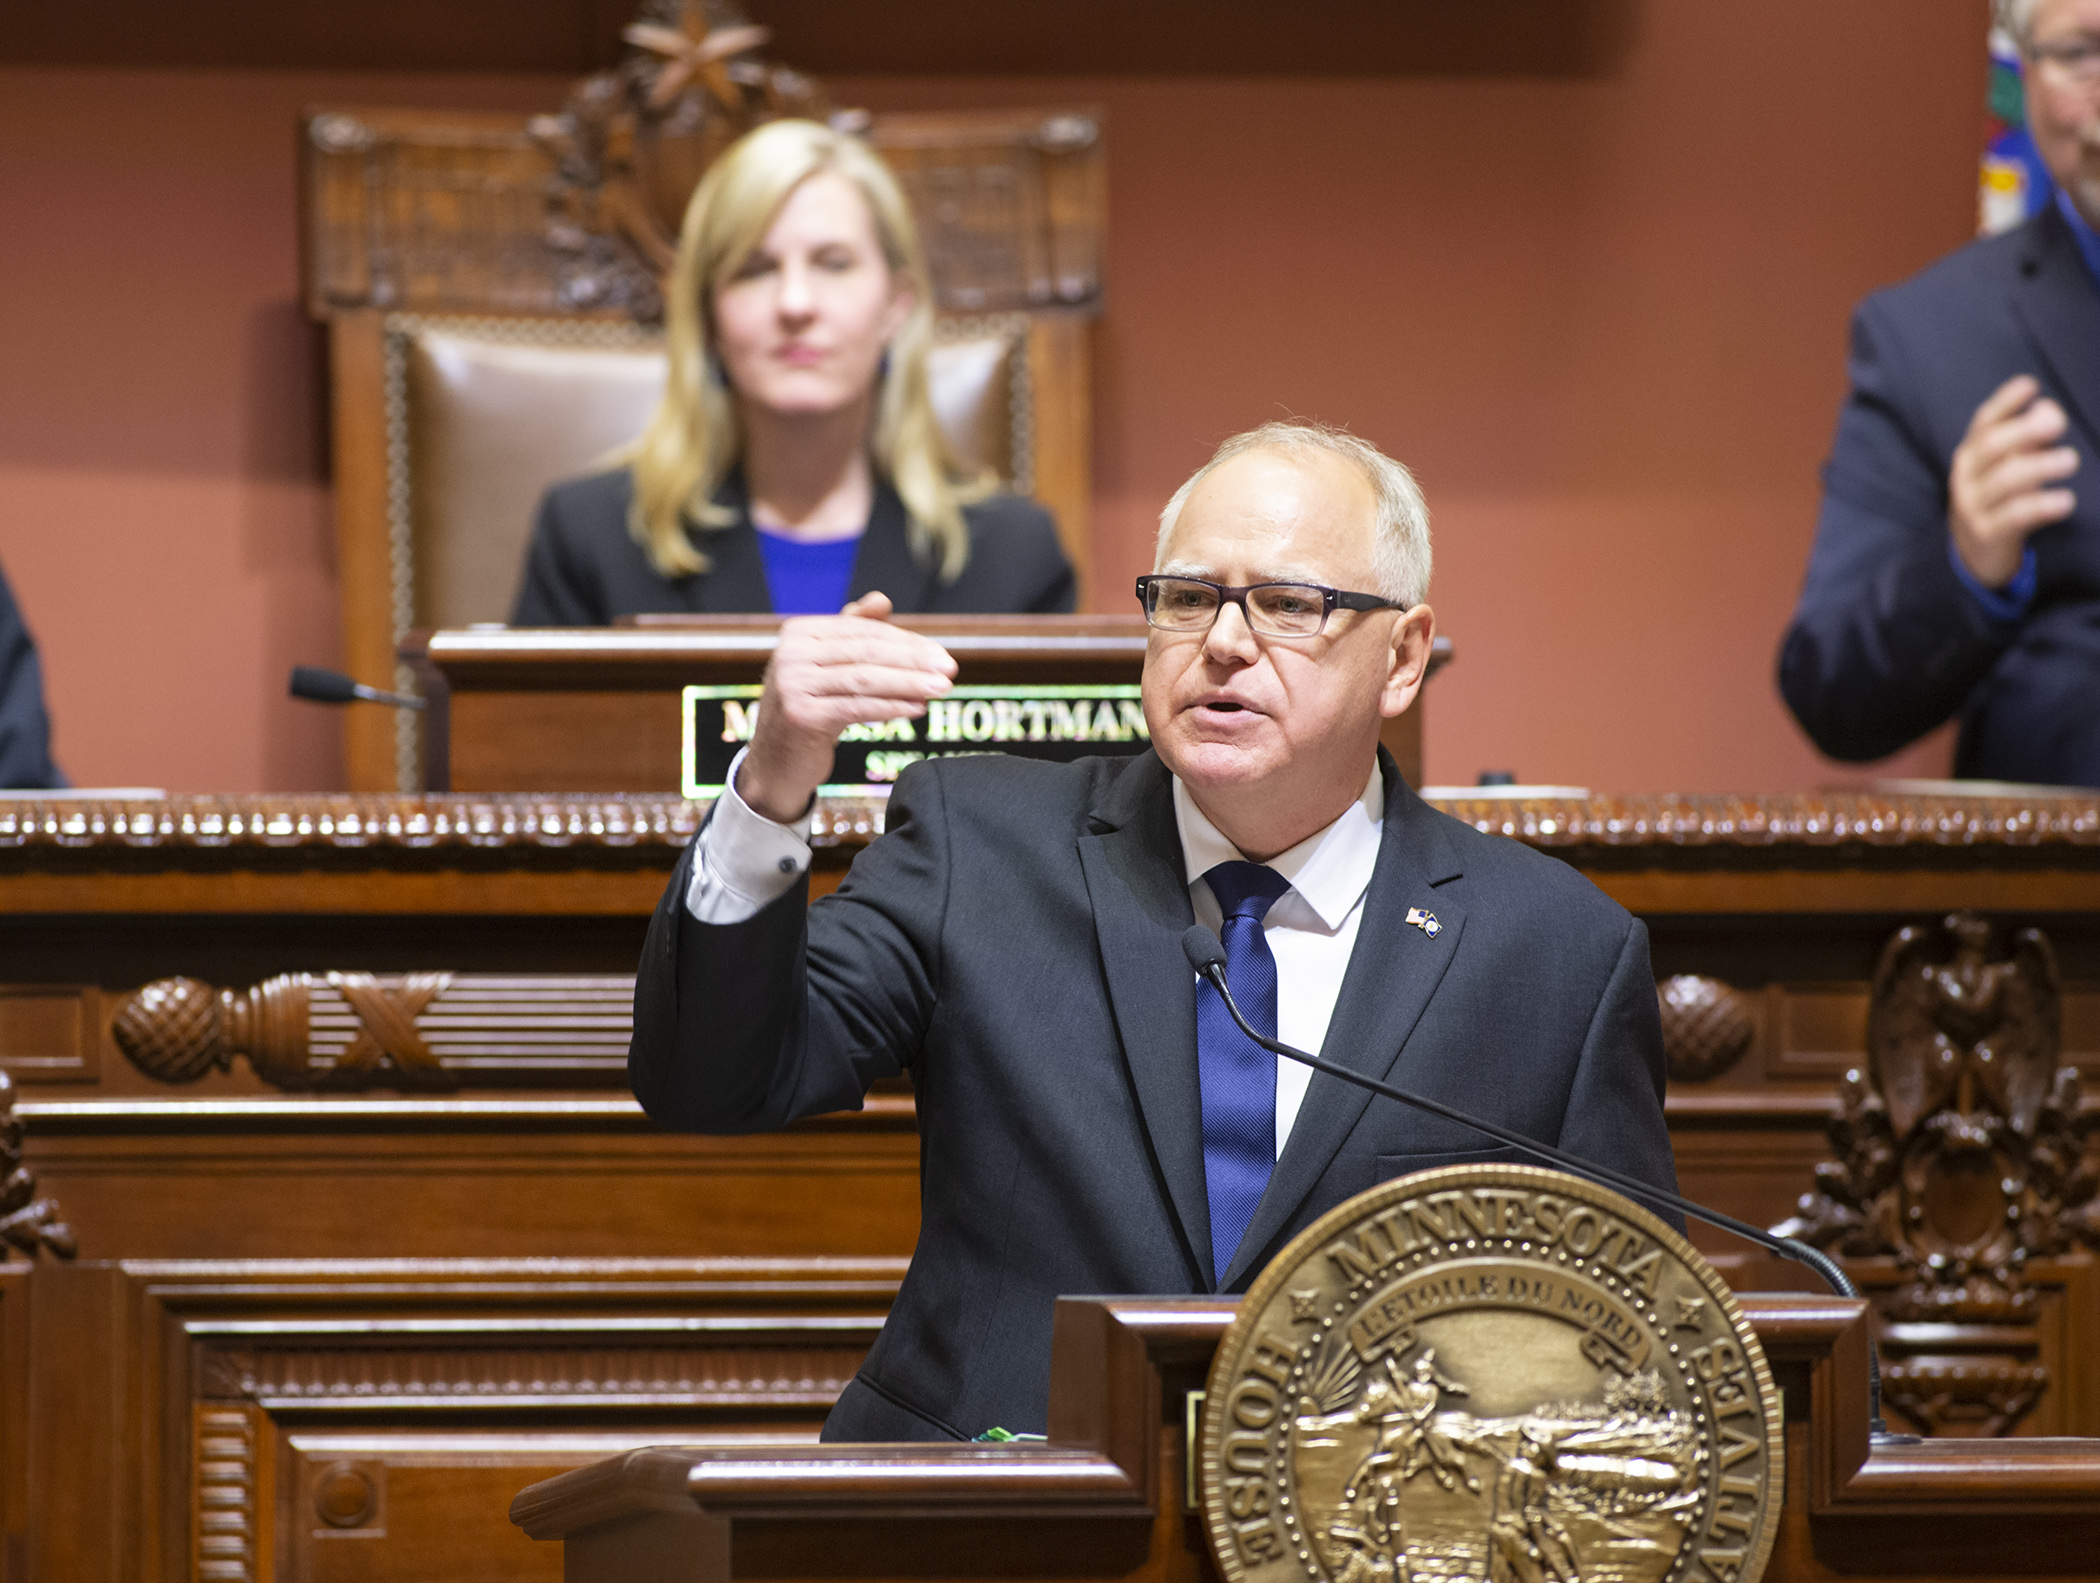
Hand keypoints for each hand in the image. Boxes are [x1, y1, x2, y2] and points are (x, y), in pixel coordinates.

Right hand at [735, 592, 956, 823]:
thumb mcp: (830, 666)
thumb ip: (853, 632)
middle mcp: (791, 653)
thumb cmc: (810, 707)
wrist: (776, 760)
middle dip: (914, 660)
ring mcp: (793, 684)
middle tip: (950, 669)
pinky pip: (857, 707)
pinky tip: (917, 708)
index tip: (940, 654)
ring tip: (940, 688)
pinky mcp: (801, 715)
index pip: (864, 631)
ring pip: (865, 679)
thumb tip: (882, 599)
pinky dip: (891, 707)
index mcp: (799, 632)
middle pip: (867, 652)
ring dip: (909, 683)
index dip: (906, 641)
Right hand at [1948, 374, 2079, 587]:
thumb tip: (2049, 409)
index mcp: (1970, 454)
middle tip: (2059, 424)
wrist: (1972, 554)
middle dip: (2024, 431)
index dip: (2006, 402)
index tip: (2031, 385)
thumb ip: (2028, 439)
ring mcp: (1973, 506)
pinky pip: (2014, 516)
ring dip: (2040, 467)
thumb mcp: (2007, 466)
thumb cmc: (1997, 500)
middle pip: (1991, 446)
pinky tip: (2066, 500)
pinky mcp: (1987, 533)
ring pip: (2005, 480)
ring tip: (2070, 460)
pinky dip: (2041, 506)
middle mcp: (1966, 477)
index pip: (1984, 422)